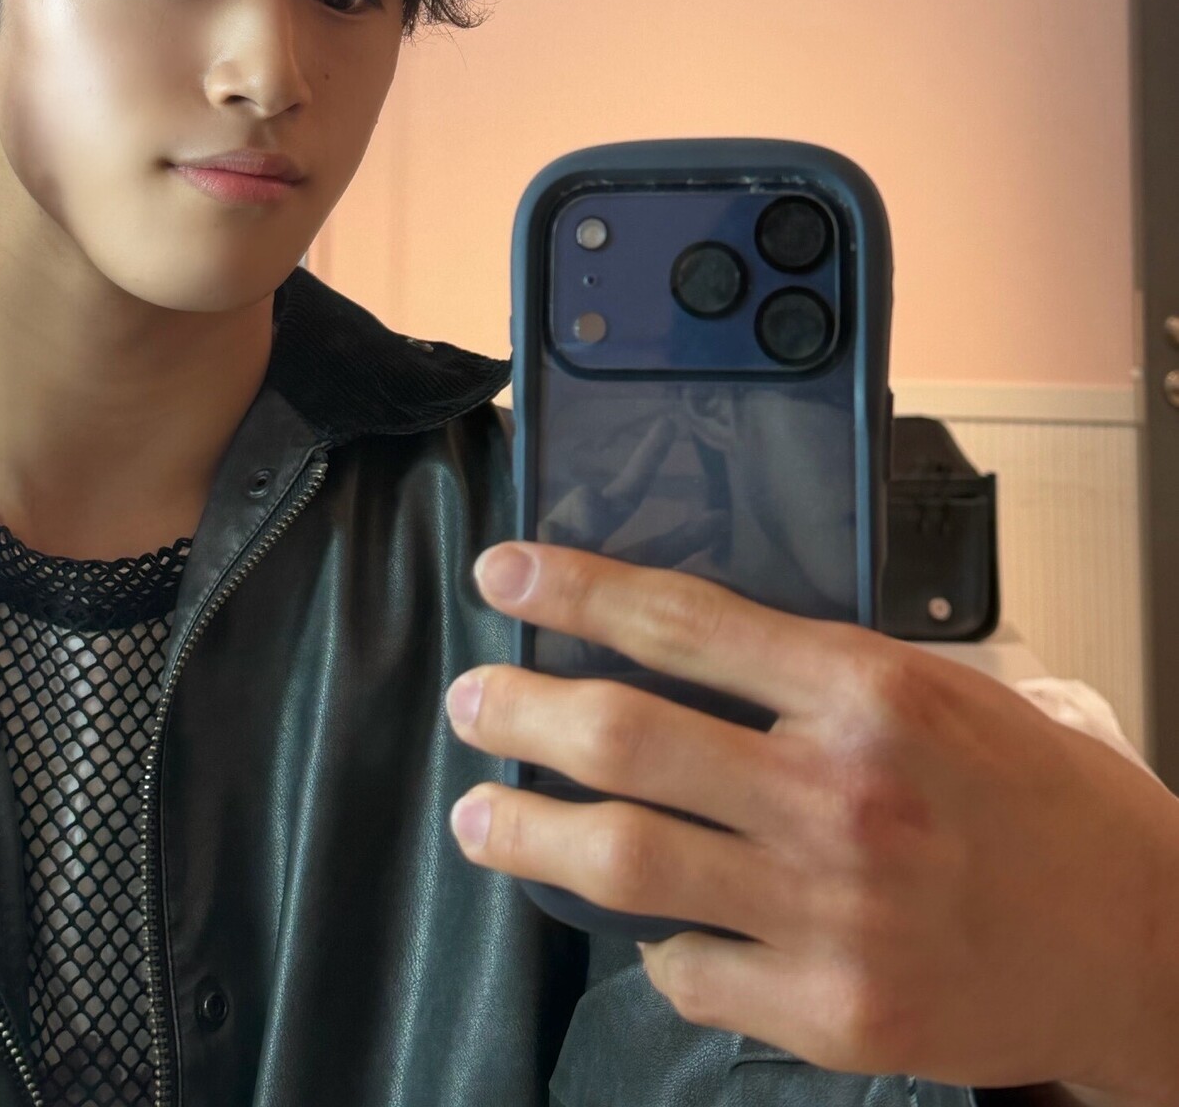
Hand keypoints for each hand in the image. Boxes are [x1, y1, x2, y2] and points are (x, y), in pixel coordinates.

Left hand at [444, 540, 1178, 1104]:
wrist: (1147, 943)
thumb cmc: (1044, 805)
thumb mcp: (940, 692)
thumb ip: (815, 676)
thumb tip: (678, 656)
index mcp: (866, 690)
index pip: (682, 618)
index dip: (574, 590)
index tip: (505, 572)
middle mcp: (837, 792)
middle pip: (625, 737)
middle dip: (519, 713)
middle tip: (472, 702)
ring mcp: (831, 910)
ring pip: (627, 861)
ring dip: (530, 834)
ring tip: (479, 817)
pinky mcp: (835, 1012)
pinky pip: (691, 972)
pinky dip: (655, 948)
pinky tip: (641, 932)